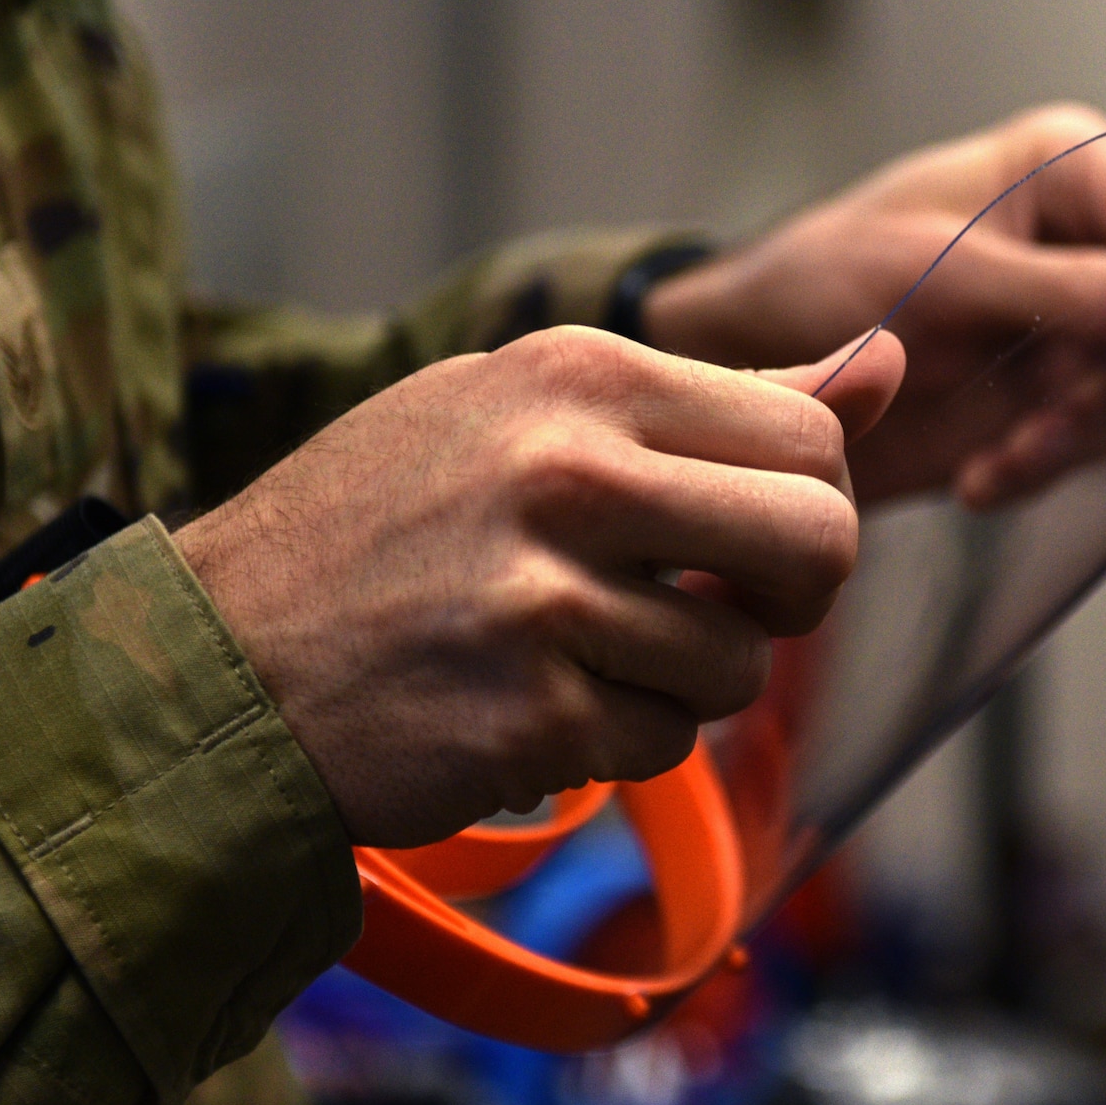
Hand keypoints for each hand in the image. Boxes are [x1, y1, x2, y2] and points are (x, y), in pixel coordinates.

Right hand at [175, 325, 904, 847]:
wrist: (214, 658)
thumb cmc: (383, 525)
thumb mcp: (533, 412)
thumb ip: (724, 399)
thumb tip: (891, 359)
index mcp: (582, 374)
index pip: (812, 442)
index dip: (801, 512)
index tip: (731, 544)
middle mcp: (569, 469)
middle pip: (819, 544)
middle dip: (786, 600)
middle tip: (711, 609)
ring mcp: (545, 595)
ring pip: (737, 666)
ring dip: (677, 684)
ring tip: (572, 655)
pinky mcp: (525, 713)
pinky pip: (659, 744)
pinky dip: (612, 742)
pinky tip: (526, 706)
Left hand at [643, 104, 1105, 506]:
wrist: (760, 360)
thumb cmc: (824, 276)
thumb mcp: (936, 271)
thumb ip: (1059, 285)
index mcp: (1068, 174)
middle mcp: (1091, 245)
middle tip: (1053, 428)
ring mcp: (1078, 325)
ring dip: (1084, 440)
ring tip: (997, 465)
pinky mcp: (1053, 397)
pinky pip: (1096, 441)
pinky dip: (1048, 468)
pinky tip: (982, 478)